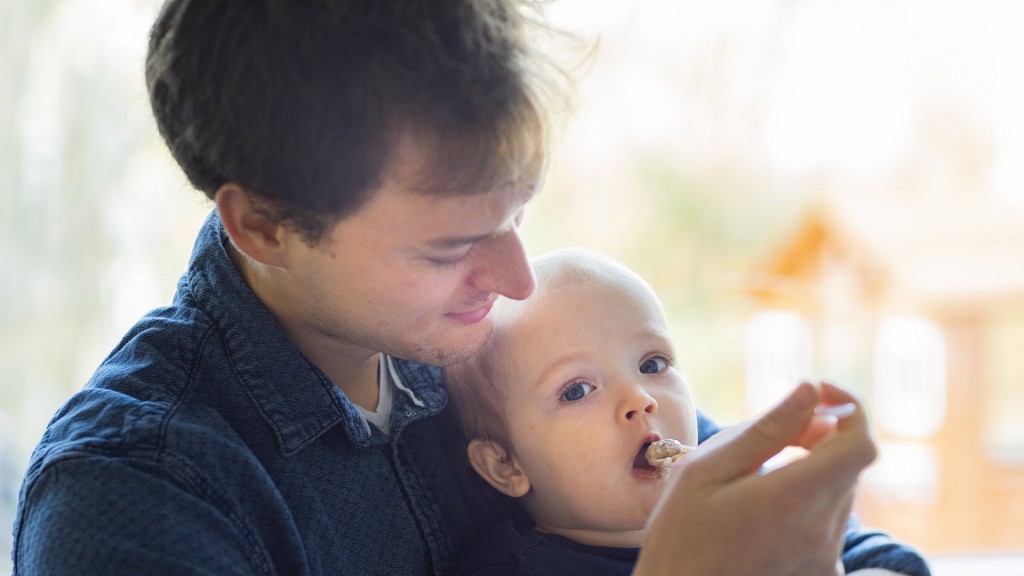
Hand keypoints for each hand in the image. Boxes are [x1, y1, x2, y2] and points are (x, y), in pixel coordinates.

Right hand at [634, 381, 876, 575]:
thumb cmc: (680, 535)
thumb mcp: (706, 470)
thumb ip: (766, 429)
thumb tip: (810, 392)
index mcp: (792, 499)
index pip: (860, 445)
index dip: (850, 410)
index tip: (820, 395)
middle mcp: (820, 532)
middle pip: (847, 465)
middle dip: (820, 438)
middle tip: (771, 436)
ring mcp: (823, 559)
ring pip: (838, 493)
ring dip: (811, 472)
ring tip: (756, 481)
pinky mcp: (820, 574)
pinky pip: (828, 525)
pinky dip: (806, 505)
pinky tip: (762, 515)